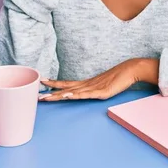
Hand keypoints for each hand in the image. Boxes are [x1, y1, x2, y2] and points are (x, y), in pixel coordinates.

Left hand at [38, 59, 157, 100]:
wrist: (130, 69)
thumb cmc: (118, 77)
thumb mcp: (104, 86)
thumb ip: (95, 89)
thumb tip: (88, 92)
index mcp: (87, 83)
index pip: (67, 84)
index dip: (54, 83)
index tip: (42, 82)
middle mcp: (87, 84)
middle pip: (65, 88)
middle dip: (50, 92)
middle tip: (37, 95)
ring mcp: (93, 88)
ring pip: (72, 92)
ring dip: (58, 95)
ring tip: (46, 97)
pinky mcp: (101, 92)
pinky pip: (86, 94)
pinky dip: (76, 95)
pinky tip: (68, 95)